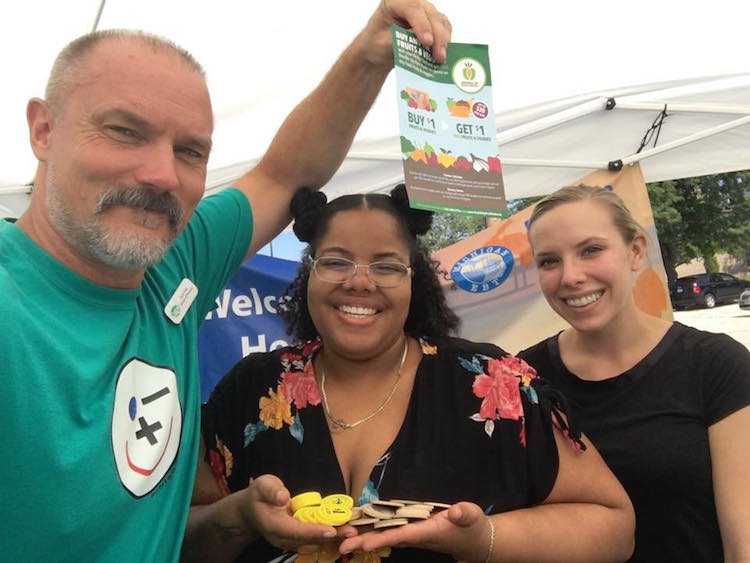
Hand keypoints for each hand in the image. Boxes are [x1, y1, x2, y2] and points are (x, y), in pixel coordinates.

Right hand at [237, 474, 355, 551]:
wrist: (251, 512)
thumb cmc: (259, 495)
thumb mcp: (262, 486)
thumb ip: (272, 491)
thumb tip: (283, 497)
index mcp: (274, 525)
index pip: (296, 531)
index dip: (313, 531)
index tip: (330, 530)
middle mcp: (284, 538)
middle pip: (309, 539)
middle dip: (330, 536)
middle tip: (351, 532)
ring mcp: (291, 540)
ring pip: (314, 541)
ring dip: (334, 537)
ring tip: (352, 531)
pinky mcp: (298, 538)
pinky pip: (314, 538)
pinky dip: (330, 534)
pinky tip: (345, 529)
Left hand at [338, 502, 491, 561]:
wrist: (473, 542)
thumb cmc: (472, 527)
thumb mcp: (472, 517)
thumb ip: (464, 514)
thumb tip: (456, 510)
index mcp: (427, 532)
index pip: (402, 535)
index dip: (383, 538)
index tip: (364, 544)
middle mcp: (415, 536)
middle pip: (386, 538)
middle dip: (364, 542)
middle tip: (341, 544)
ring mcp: (411, 534)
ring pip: (384, 535)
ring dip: (364, 537)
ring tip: (342, 537)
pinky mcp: (410, 530)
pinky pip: (388, 530)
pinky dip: (373, 529)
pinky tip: (359, 528)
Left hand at [358, 0, 451, 65]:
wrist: (379, 49)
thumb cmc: (377, 44)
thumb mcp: (383, 44)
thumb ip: (401, 41)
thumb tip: (420, 43)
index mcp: (394, 2)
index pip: (412, 8)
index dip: (422, 25)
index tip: (427, 42)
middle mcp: (411, 2)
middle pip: (430, 14)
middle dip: (437, 36)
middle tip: (439, 57)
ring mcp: (424, 10)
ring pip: (440, 20)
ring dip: (443, 40)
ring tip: (440, 59)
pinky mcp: (432, 21)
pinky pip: (444, 28)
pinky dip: (444, 41)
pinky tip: (442, 53)